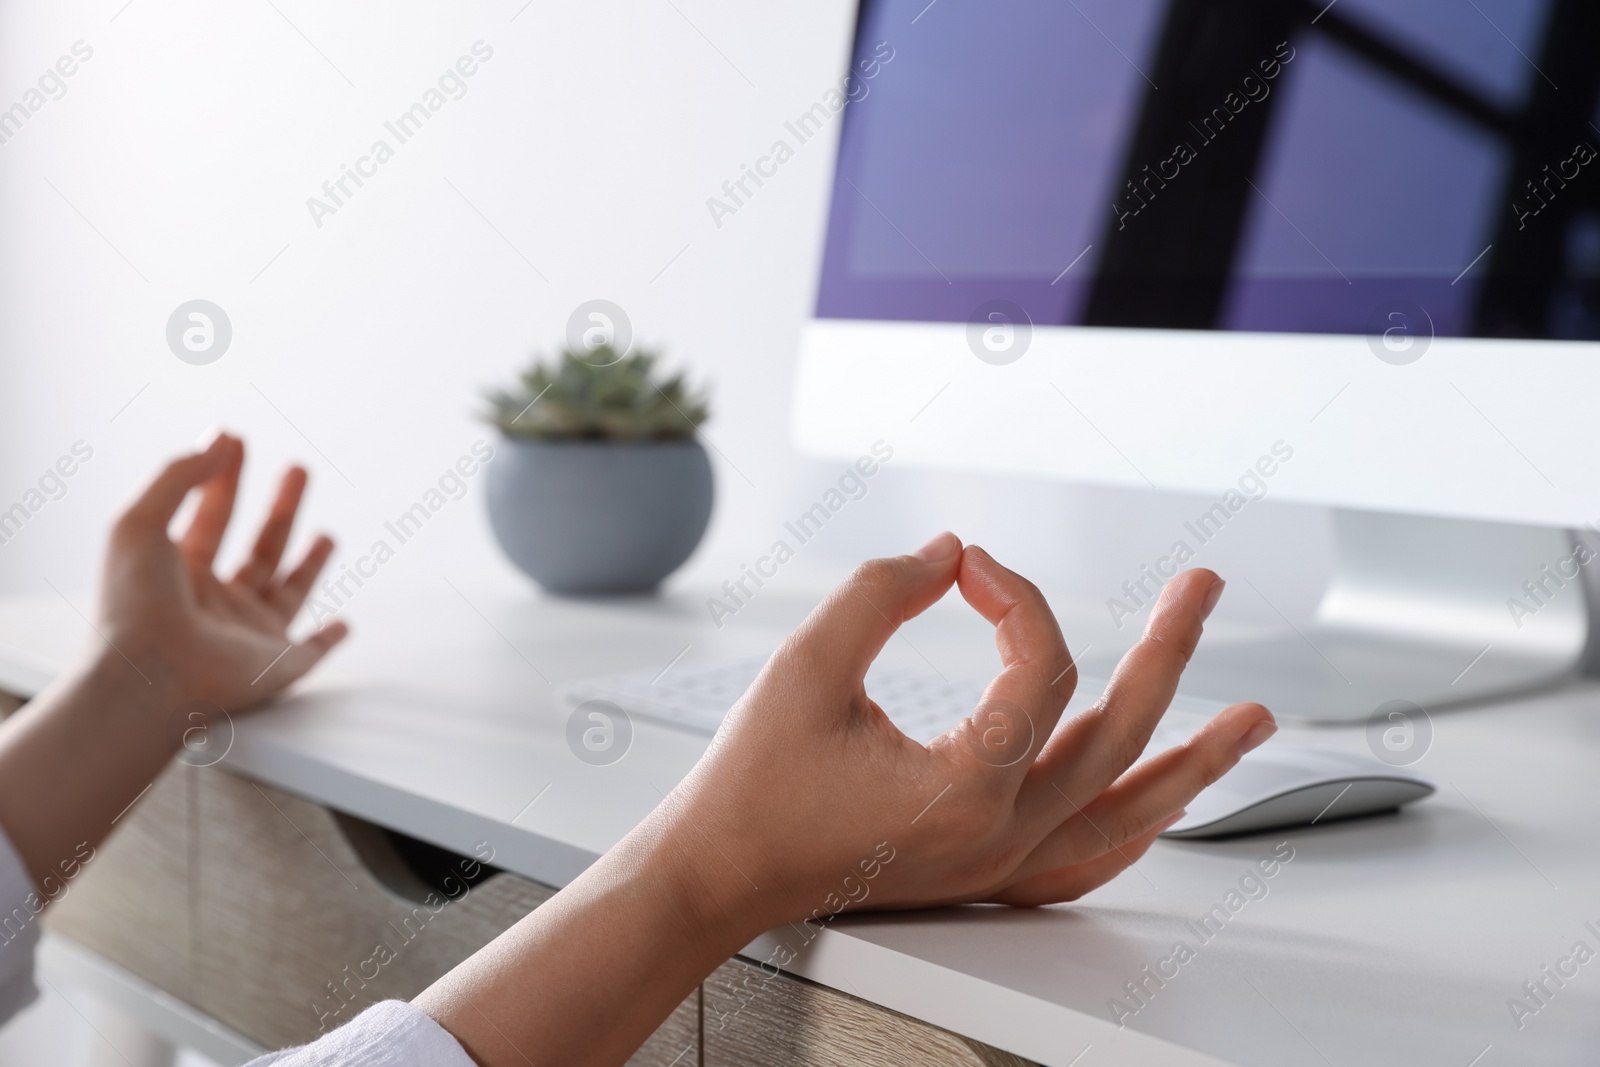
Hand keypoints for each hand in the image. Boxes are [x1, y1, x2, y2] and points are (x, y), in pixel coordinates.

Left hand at [100, 432, 347, 714]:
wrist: (152, 675)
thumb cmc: (135, 604)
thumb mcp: (139, 521)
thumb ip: (178, 476)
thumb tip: (218, 442)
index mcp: (179, 571)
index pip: (210, 514)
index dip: (222, 475)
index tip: (234, 439)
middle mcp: (216, 602)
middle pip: (257, 546)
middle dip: (280, 508)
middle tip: (297, 470)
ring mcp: (249, 634)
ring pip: (288, 592)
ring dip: (309, 564)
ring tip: (326, 536)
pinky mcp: (280, 663)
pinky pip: (313, 651)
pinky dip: (331, 640)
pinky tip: (343, 625)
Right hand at [420, 533, 1275, 1065]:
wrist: (719, 872)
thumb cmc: (753, 781)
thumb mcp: (807, 667)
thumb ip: (880, 593)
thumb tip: (951, 553)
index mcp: (966, 787)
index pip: (1040, 670)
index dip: (1017, 598)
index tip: (970, 568)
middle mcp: (999, 834)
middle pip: (1118, 735)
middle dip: (1169, 653)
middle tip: (1202, 589)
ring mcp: (999, 863)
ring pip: (1127, 815)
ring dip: (1193, 761)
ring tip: (1253, 720)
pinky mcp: (983, 872)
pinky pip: (1088, 860)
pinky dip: (1136, 827)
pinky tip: (1165, 807)